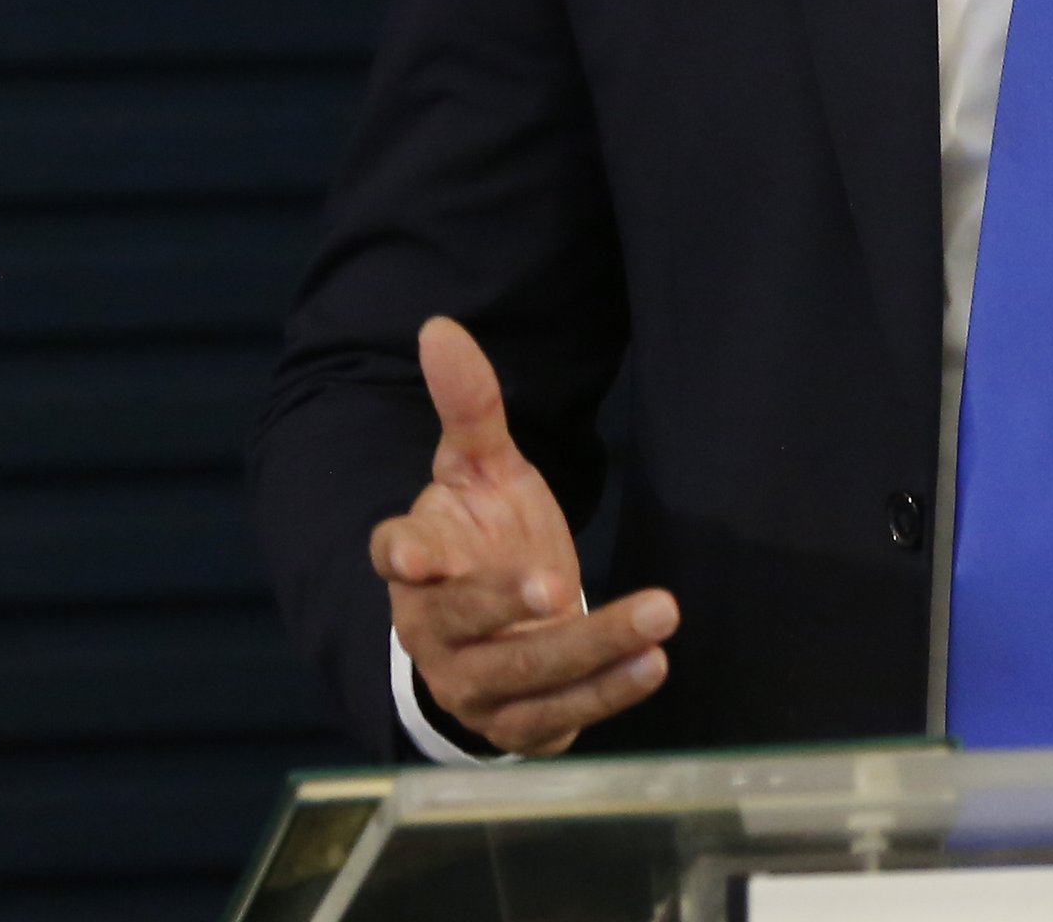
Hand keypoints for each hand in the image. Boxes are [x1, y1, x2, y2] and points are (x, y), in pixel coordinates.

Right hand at [367, 316, 676, 756]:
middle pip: (463, 623)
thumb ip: (468, 407)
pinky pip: (559, 714)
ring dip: (592, 649)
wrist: (497, 631)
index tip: (410, 553)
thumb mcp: (479, 470)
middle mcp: (433, 631)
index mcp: (415, 562)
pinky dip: (607, 695)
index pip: (395, 558)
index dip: (402, 555)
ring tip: (657, 616)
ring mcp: (472, 685)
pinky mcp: (516, 725)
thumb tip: (440, 327)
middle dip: (508, 604)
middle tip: (559, 580)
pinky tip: (653, 664)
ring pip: (525, 673)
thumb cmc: (482, 537)